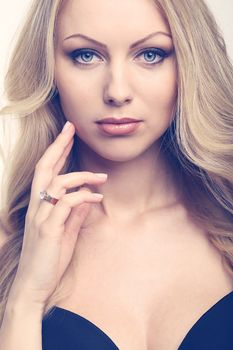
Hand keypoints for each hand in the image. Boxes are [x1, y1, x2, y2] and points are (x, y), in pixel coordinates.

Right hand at [8, 121, 107, 307]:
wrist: (34, 286)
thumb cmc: (48, 259)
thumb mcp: (66, 233)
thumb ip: (75, 214)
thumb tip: (88, 197)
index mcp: (40, 206)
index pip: (46, 172)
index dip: (56, 151)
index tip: (67, 134)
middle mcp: (36, 207)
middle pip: (44, 169)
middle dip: (58, 146)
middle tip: (71, 128)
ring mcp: (41, 217)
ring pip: (57, 183)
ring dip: (82, 176)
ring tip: (102, 177)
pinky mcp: (48, 229)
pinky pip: (67, 204)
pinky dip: (84, 196)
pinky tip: (98, 197)